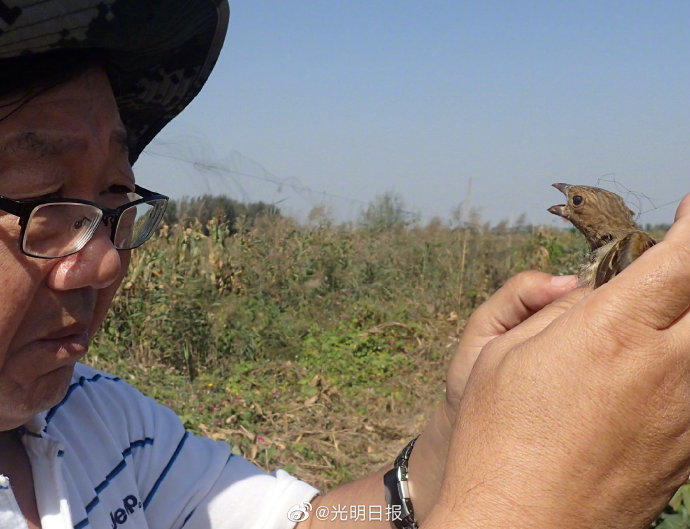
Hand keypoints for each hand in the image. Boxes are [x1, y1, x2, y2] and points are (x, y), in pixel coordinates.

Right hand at [430, 193, 689, 527]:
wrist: (518, 527)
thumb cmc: (495, 437)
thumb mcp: (497, 353)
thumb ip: (549, 309)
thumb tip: (585, 292)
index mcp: (610, 332)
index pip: (679, 259)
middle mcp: (664, 369)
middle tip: (679, 266)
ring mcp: (686, 415)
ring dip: (689, 321)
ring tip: (657, 321)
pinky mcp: (689, 452)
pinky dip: (685, 365)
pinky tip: (658, 369)